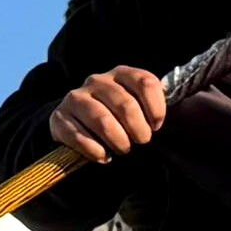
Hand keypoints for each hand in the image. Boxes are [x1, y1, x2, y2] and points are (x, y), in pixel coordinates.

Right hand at [49, 66, 167, 162]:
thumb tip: (171, 118)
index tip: (158, 126)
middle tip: (141, 142)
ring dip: (118, 140)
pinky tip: (103, 157)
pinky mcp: (60, 117)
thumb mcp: (137, 108)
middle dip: (138, 130)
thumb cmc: (118, 119)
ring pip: (102, 120)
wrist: (78, 125)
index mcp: (121, 74)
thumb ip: (154, 108)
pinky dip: (95, 150)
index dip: (156, 107)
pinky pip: (78, 135)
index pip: (145, 82)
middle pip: (125, 104)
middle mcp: (97, 81)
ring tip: (123, 150)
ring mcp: (76, 98)